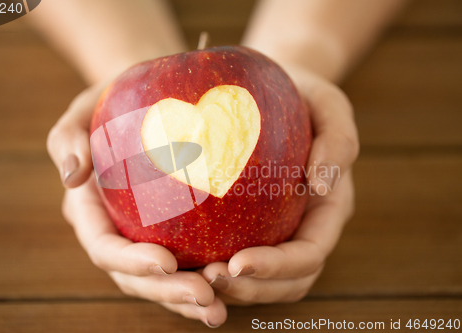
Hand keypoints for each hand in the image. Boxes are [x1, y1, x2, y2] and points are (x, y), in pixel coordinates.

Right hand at [46, 83, 227, 327]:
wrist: (145, 105)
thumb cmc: (114, 104)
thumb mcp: (85, 110)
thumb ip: (69, 138)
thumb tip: (73, 176)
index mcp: (90, 212)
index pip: (105, 247)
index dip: (131, 262)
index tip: (167, 262)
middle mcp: (116, 234)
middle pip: (135, 278)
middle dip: (167, 293)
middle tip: (205, 298)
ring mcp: (143, 239)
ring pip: (162, 283)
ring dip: (189, 301)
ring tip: (219, 310)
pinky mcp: (172, 235)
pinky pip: (187, 265)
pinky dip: (206, 281)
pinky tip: (233, 284)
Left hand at [201, 66, 358, 304]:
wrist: (283, 91)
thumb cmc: (306, 95)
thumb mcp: (330, 105)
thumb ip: (339, 140)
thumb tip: (324, 186)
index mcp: (328, 209)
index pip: (309, 254)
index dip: (278, 268)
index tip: (238, 264)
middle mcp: (306, 226)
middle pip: (289, 280)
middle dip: (252, 289)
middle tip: (208, 278)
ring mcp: (281, 227)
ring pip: (265, 280)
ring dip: (235, 288)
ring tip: (196, 277)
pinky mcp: (255, 221)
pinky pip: (240, 253)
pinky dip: (220, 265)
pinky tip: (189, 259)